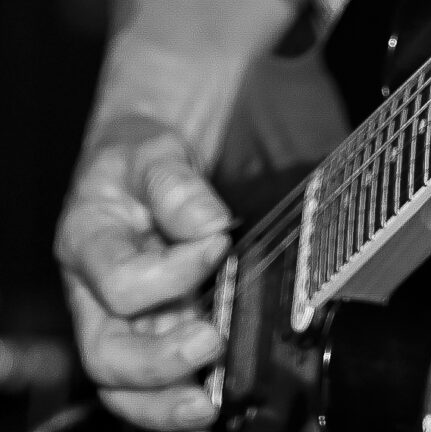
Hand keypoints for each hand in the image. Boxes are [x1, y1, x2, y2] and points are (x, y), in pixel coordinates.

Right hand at [56, 120, 230, 426]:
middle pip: (106, 354)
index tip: (218, 241)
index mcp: (86, 244)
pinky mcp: (147, 333)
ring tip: (207, 403)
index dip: (173, 271)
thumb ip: (177, 185)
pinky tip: (212, 395)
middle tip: (210, 342)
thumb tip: (209, 222)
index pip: (120, 281)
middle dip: (157, 363)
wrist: (135, 164)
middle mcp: (92, 294)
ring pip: (122, 385)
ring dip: (164, 402)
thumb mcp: (152, 152)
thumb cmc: (135, 161)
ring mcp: (118, 321)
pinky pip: (152, 382)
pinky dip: (177, 398)